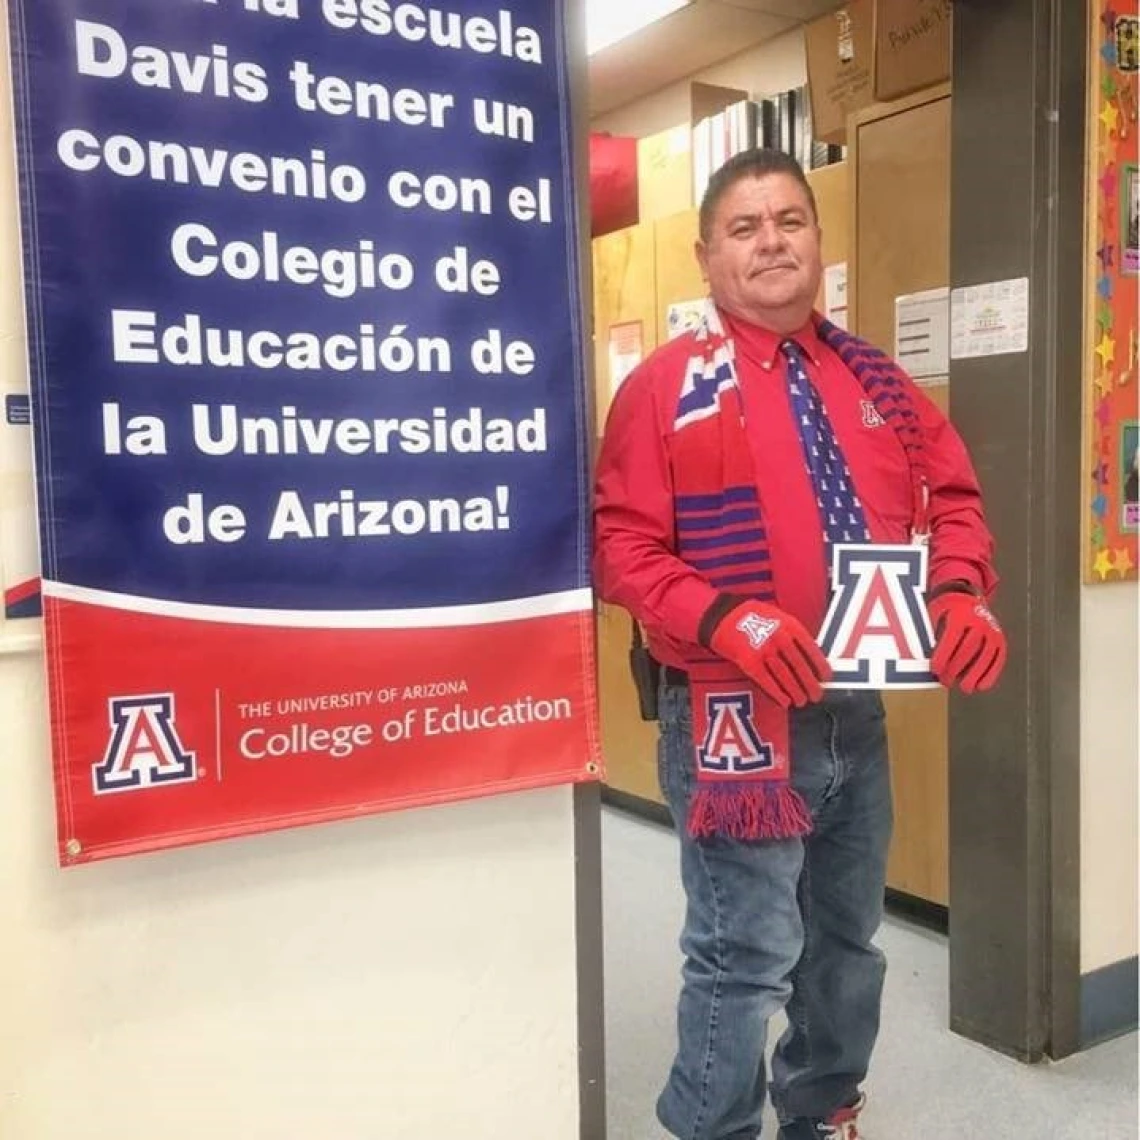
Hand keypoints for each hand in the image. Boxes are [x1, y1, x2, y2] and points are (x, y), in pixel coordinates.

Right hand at [708, 600, 831, 707]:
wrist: (723, 616)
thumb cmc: (752, 615)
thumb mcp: (779, 615)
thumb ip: (794, 632)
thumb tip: (810, 654)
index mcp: (790, 625)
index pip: (812, 650)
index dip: (821, 666)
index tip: (826, 677)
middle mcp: (780, 638)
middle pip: (800, 666)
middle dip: (810, 684)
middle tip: (817, 695)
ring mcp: (765, 651)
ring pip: (785, 677)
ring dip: (796, 692)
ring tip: (802, 701)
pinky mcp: (749, 662)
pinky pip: (767, 682)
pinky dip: (778, 694)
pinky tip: (785, 702)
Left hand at [928, 591, 1006, 693]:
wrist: (965, 597)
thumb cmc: (943, 612)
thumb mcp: (932, 615)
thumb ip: (929, 634)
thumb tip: (919, 658)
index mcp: (959, 614)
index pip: (951, 637)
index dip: (943, 655)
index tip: (934, 670)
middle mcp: (978, 621)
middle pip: (968, 649)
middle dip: (956, 668)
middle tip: (946, 682)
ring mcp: (991, 630)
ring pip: (985, 655)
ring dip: (975, 675)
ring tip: (965, 688)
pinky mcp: (999, 639)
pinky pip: (998, 658)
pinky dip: (991, 674)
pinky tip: (981, 686)